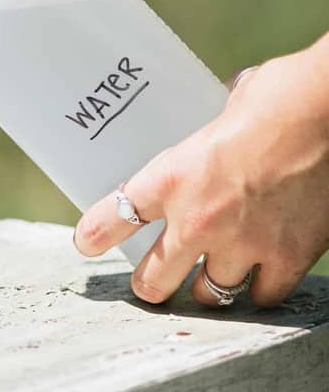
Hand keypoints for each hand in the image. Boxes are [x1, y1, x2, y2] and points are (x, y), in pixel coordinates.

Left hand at [74, 37, 328, 306]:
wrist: (324, 110)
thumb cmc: (275, 97)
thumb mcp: (217, 112)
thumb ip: (208, 132)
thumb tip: (216, 113)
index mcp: (170, 178)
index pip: (116, 216)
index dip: (96, 235)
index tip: (87, 242)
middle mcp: (199, 219)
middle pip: (155, 278)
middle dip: (150, 285)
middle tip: (150, 285)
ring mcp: (245, 243)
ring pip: (212, 294)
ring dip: (207, 289)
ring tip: (206, 285)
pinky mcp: (291, 255)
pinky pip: (265, 294)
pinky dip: (260, 289)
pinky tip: (259, 280)